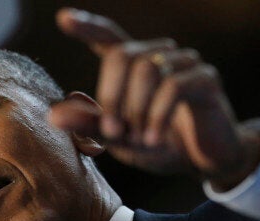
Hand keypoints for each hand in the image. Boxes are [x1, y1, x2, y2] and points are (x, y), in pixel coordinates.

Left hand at [51, 8, 259, 190]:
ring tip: (140, 139)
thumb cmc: (160, 145)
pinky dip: (157, 116)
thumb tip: (53, 115)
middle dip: (112, 95)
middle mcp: (160, 56)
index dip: (88, 27)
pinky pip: (173, 86)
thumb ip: (91, 126)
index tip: (63, 18)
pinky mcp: (206, 78)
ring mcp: (185, 63)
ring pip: (147, 69)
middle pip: (123, 54)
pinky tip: (154, 138)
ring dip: (137, 109)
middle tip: (113, 131)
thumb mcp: (120, 140)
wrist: (204, 162)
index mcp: (136, 66)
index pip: (109, 38)